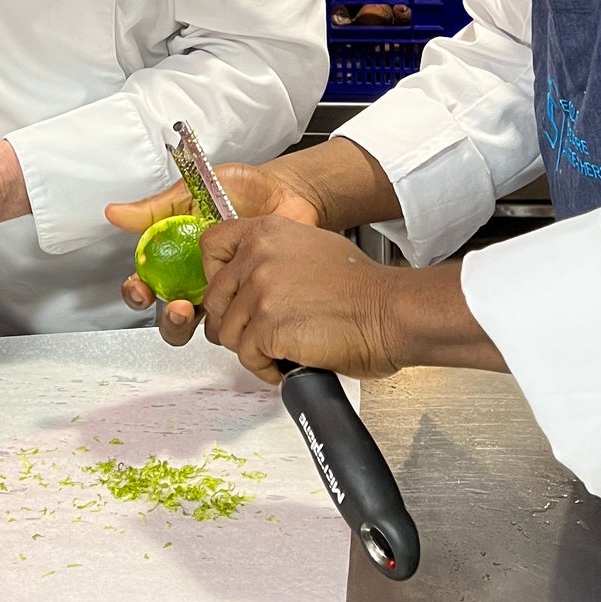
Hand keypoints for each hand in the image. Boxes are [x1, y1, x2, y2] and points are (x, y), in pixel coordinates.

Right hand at [107, 159, 321, 342]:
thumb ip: (155, 209)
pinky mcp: (253, 298)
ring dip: (198, 326)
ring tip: (203, 308)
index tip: (140, 288)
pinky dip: (234, 321)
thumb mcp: (192, 193)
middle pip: (170, 317)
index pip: (146, 284)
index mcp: (175, 256)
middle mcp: (196, 280)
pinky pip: (239, 321)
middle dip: (169, 320)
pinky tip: (237, 302)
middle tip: (179, 307)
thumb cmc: (240, 190)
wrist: (286, 191)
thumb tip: (114, 213)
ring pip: (202, 328)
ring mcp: (225, 292)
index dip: (137, 293)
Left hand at [198, 219, 400, 384]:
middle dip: (236, 321)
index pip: (211, 246)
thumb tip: (250, 279)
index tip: (231, 292)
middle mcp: (257, 257)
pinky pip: (247, 357)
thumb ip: (273, 256)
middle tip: (263, 331)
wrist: (389, 312)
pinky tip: (289, 361)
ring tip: (283, 347)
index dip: (216, 275)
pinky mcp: (266, 326)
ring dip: (252, 347)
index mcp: (266, 232)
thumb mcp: (310, 247)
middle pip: (216, 298)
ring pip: (228, 332)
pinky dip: (266, 368)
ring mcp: (260, 291)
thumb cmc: (361, 288)